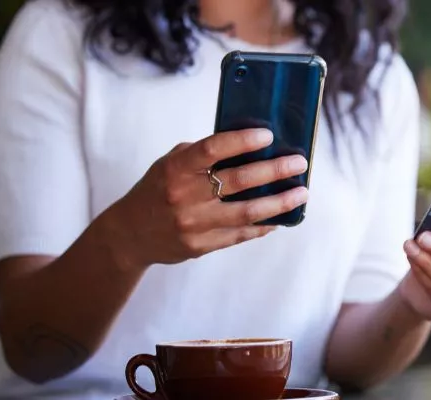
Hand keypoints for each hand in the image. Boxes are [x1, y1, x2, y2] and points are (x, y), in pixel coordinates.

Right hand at [103, 128, 308, 270]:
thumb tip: (248, 146)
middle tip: (299, 163)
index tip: (268, 135)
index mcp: (176, 169)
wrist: (129, 234)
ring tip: (301, 193)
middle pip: (239, 181)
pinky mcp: (201, 246)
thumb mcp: (169, 164)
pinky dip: (264, 225)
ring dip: (279, 202)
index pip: (212, 149)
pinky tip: (281, 217)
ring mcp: (194, 224)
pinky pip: (241, 234)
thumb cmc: (156, 190)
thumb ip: (202, 155)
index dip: (242, 141)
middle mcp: (184, 196)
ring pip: (247, 212)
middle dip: (274, 170)